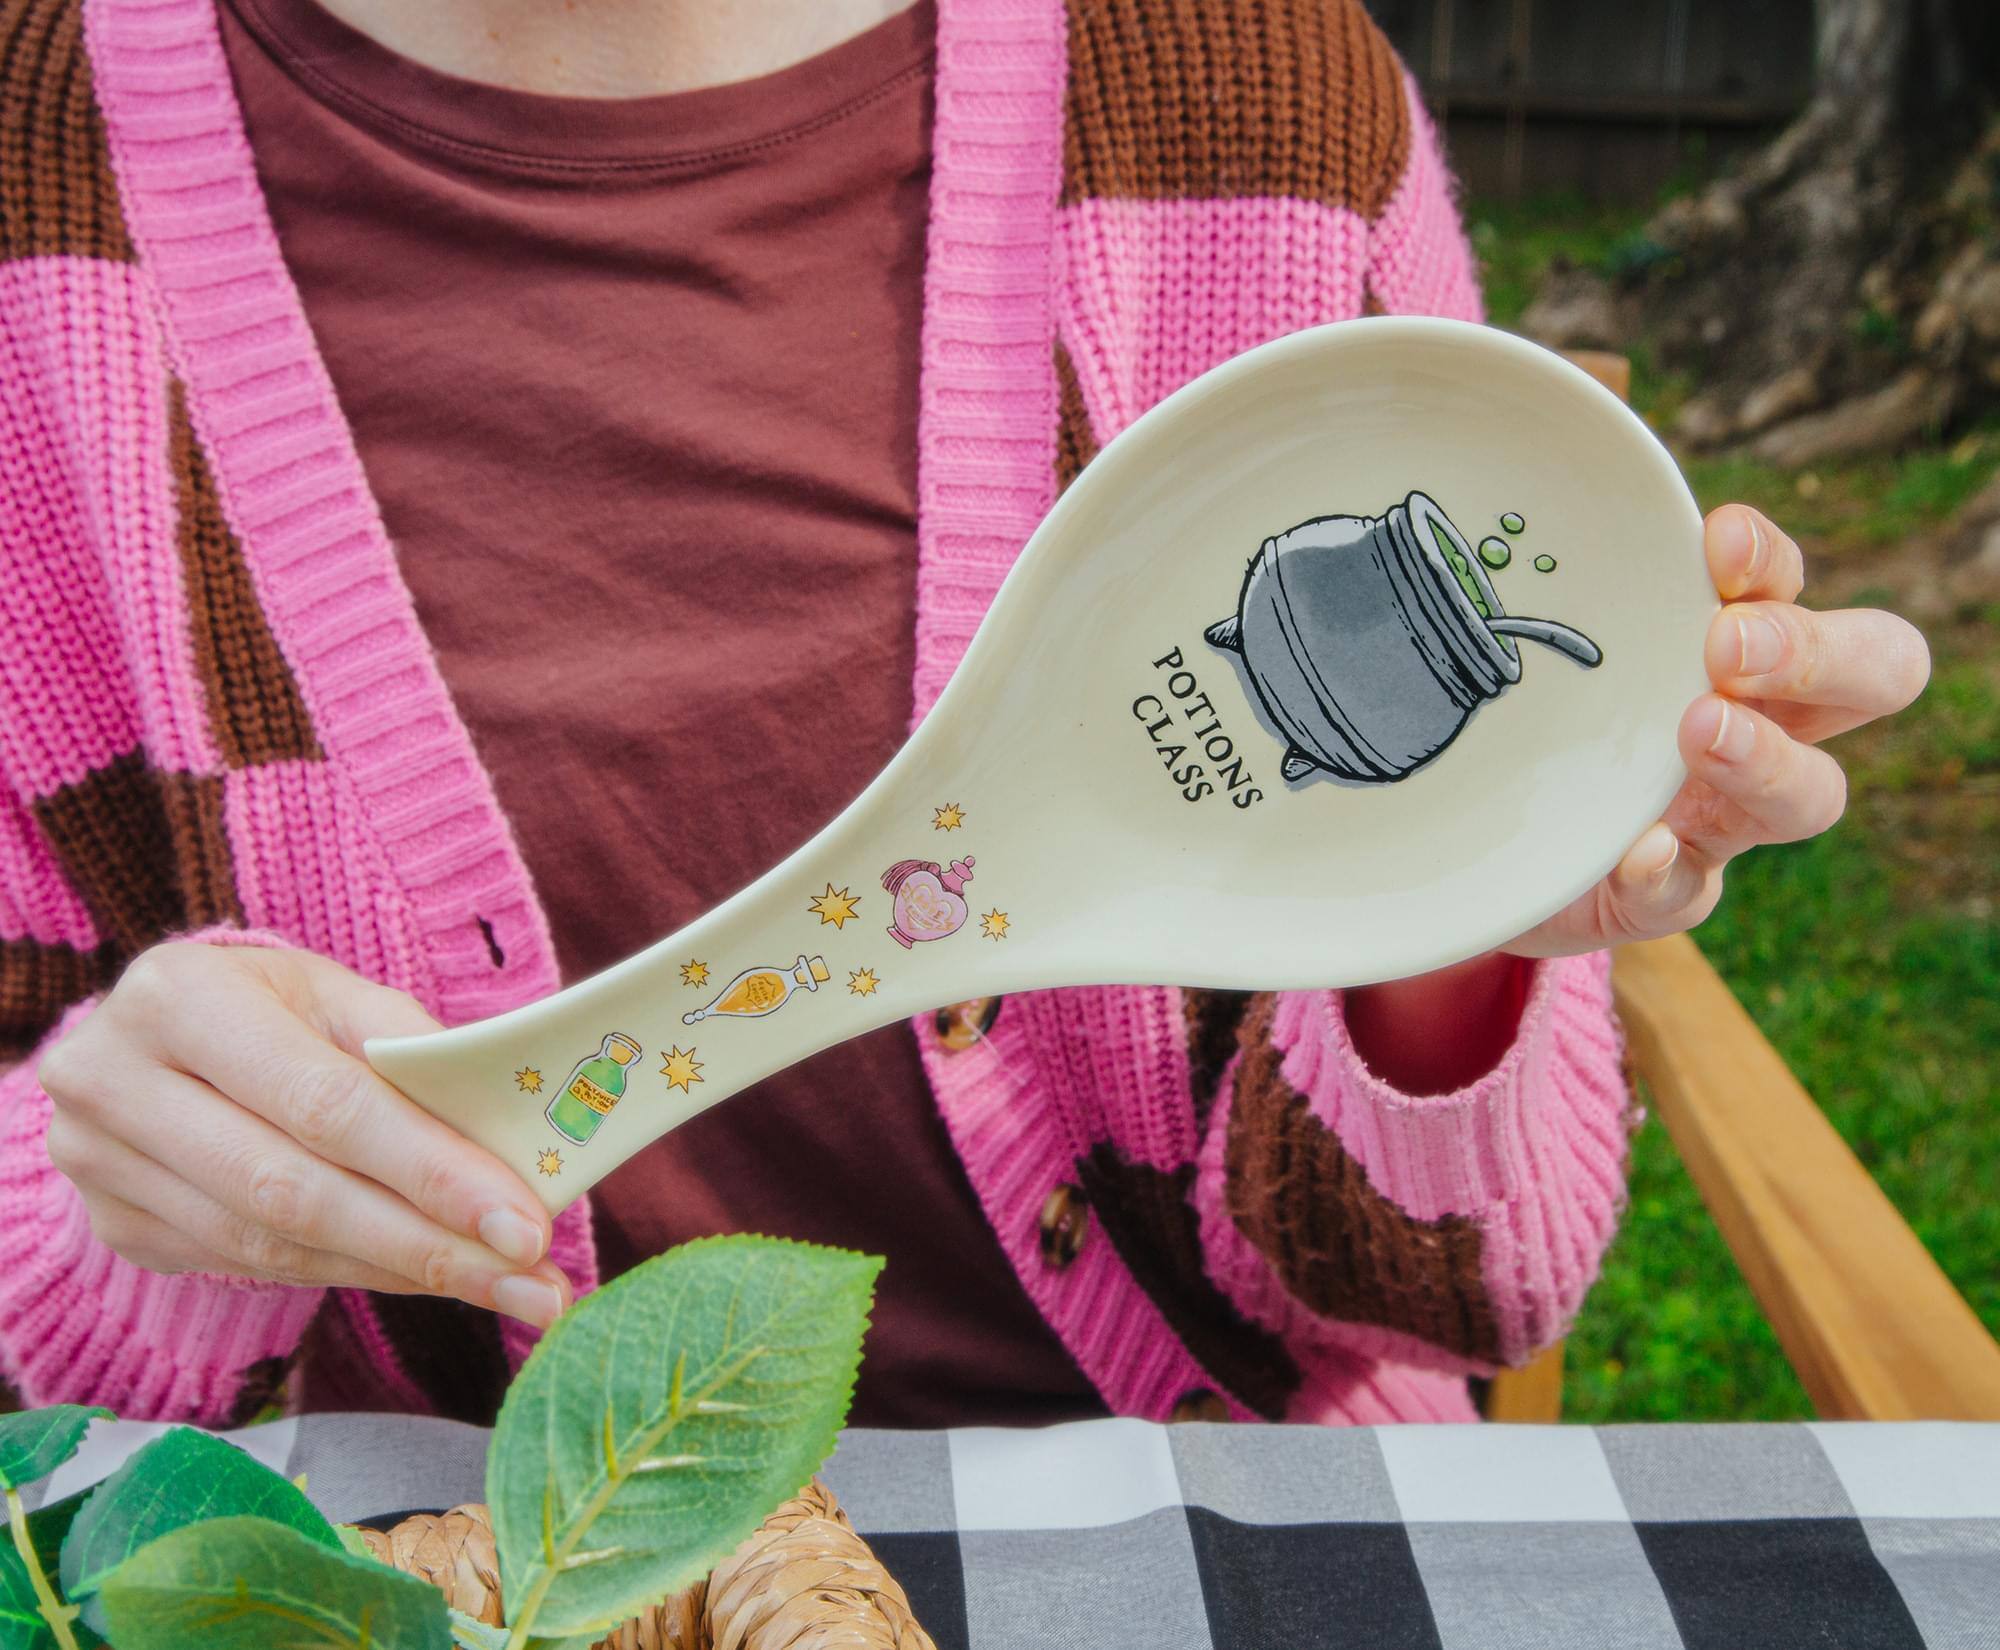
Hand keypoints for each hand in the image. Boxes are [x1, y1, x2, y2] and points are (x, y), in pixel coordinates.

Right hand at [38, 942, 570, 1326]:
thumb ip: (410, 1051)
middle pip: (296, 1190)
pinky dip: (354, 1275)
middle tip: (532, 1281)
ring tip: (505, 1291)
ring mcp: (100, 1165)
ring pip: (274, 1245)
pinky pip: (254, 1267)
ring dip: (403, 1274)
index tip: (524, 1224)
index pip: (326, 1104)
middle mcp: (114, 1082)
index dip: (429, 1170)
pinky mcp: (116, 1227)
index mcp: (179, 998)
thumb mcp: (332, 992)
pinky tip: (427, 1278)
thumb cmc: (265, 1005)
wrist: (148, 1036)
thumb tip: (507, 1142)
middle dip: (429, 1243)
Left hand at [1505, 503, 1929, 956]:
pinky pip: (1688, 891)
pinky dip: (1669, 869)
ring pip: (1809, 796)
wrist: (1472, 842)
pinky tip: (1642, 849)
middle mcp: (1756, 728)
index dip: (1770, 561)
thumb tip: (1539, 464)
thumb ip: (1563, 569)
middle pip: (1866, 680)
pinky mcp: (1660, 894)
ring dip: (1763, 759)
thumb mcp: (1539, 636)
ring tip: (1700, 729)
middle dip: (1814, 652)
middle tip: (1727, 646)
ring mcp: (1717, 819)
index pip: (1791, 587)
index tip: (1717, 540)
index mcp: (1733, 649)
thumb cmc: (1532, 715)